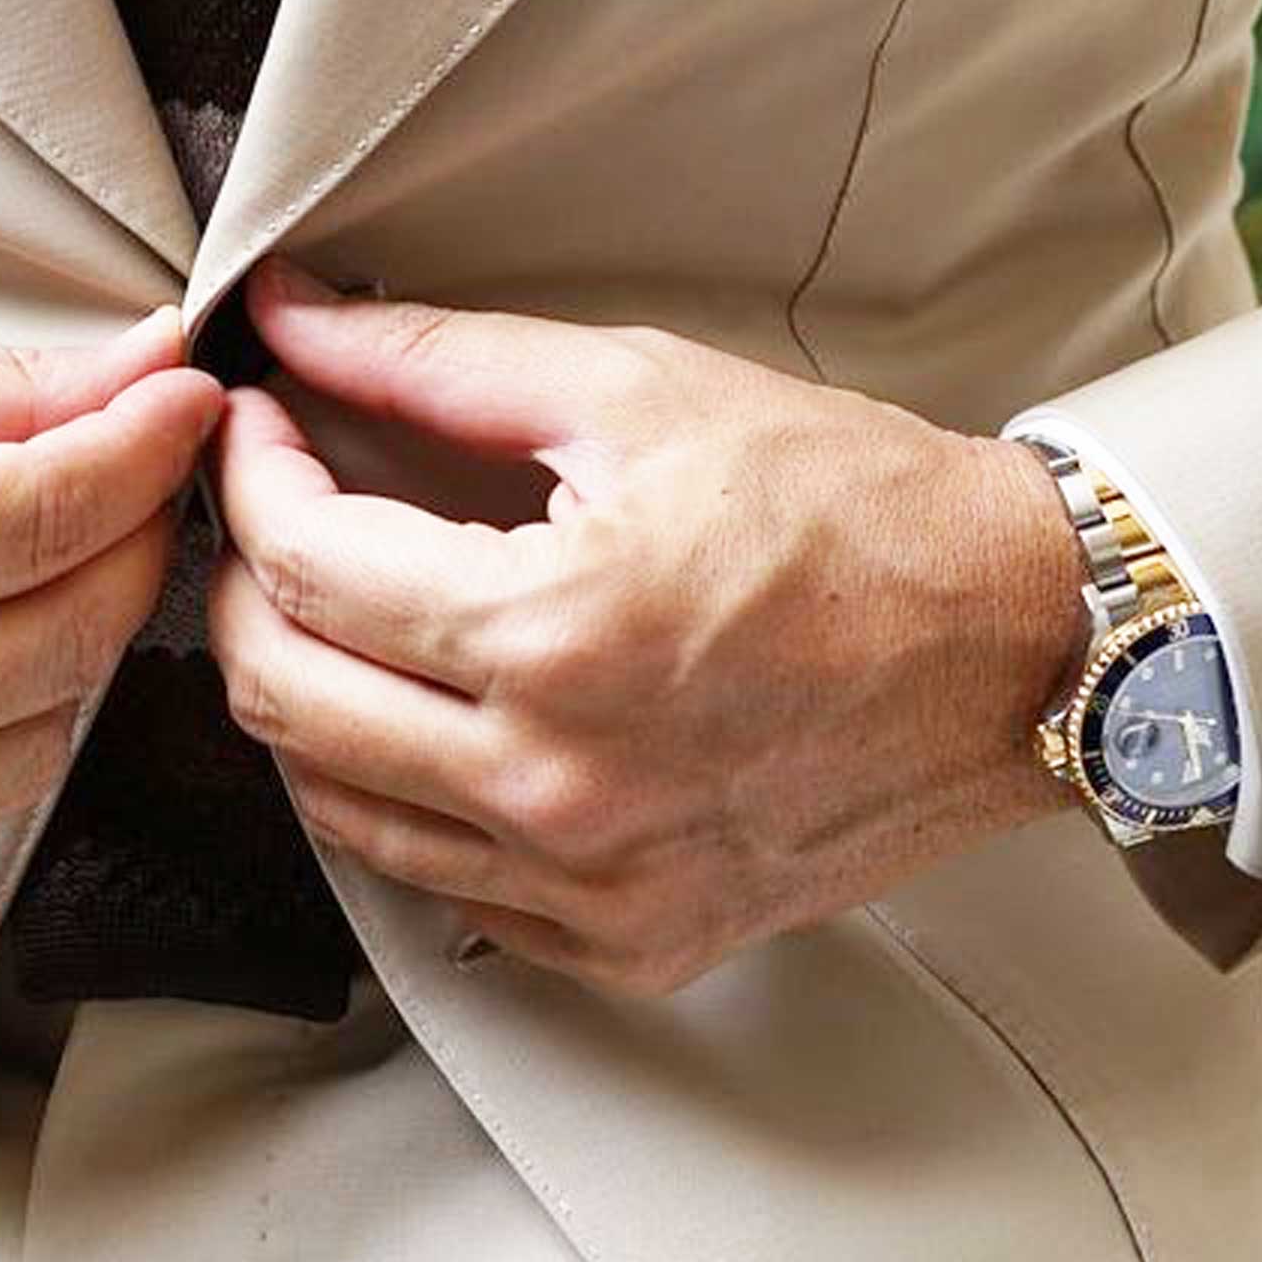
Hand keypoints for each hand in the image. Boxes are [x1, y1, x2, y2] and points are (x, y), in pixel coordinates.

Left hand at [206, 265, 1087, 998]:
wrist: (1017, 646)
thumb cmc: (850, 508)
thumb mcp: (639, 390)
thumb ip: (439, 361)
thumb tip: (295, 319)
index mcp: (553, 636)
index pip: (302, 568)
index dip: (250, 479)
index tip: (262, 428)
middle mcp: (558, 786)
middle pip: (281, 702)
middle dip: (243, 590)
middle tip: (279, 516)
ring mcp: (591, 886)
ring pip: (338, 810)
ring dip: (311, 698)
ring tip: (352, 611)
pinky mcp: (629, 942)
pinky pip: (445, 886)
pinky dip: (409, 799)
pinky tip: (445, 717)